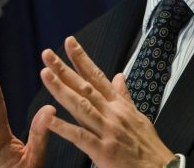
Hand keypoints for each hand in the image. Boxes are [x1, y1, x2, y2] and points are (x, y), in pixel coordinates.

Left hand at [40, 36, 174, 167]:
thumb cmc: (148, 146)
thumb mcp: (138, 116)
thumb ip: (124, 96)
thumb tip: (119, 76)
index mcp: (119, 105)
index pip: (97, 76)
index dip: (82, 59)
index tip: (69, 42)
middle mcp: (112, 114)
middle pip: (85, 87)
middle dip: (64, 69)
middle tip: (47, 54)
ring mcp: (108, 131)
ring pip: (80, 106)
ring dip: (61, 89)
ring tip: (45, 74)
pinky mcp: (104, 151)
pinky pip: (80, 137)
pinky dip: (64, 127)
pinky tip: (48, 119)